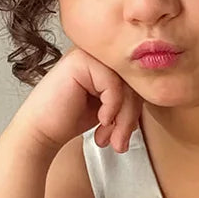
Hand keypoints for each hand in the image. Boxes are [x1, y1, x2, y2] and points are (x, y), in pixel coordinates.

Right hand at [12, 45, 142, 154]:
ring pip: (125, 85)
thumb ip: (128, 99)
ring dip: (123, 118)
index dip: (134, 111)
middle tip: (120, 142)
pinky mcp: (80, 62)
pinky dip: (112, 107)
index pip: (134, 82)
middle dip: (130, 118)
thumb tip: (157, 96)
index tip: (124, 136)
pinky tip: (101, 121)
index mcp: (103, 62)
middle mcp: (96, 54)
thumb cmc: (70, 119)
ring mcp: (86, 55)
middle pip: (132, 83)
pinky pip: (113, 85)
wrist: (41, 131)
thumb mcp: (108, 108)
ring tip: (111, 138)